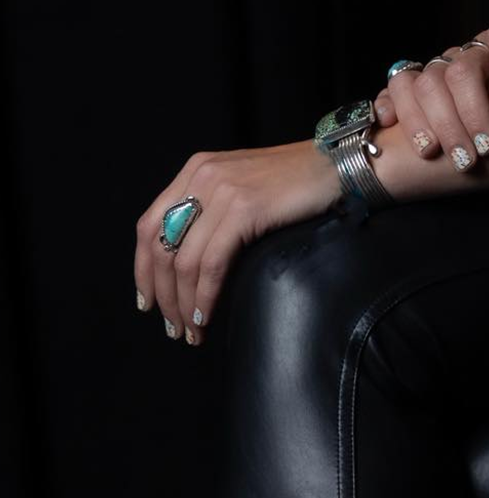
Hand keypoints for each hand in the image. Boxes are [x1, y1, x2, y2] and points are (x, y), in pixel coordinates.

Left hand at [134, 139, 340, 348]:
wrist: (337, 165)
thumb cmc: (297, 181)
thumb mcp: (241, 184)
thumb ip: (211, 207)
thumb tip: (187, 260)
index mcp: (196, 170)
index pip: (149, 225)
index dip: (142, 269)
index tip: (148, 301)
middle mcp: (202, 176)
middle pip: (160, 247)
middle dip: (162, 295)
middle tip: (172, 328)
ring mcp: (223, 190)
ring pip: (184, 261)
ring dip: (183, 305)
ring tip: (192, 332)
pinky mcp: (245, 208)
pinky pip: (212, 263)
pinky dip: (204, 296)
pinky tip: (205, 316)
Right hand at [372, 23, 488, 172]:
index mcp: (479, 52)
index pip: (464, 71)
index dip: (473, 109)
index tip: (488, 145)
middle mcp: (448, 62)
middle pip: (433, 84)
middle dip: (447, 126)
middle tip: (464, 160)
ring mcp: (427, 77)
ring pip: (404, 87)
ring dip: (415, 122)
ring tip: (430, 153)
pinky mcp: (408, 96)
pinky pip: (386, 94)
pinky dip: (384, 107)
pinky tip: (389, 126)